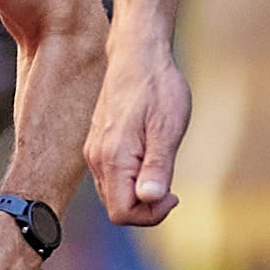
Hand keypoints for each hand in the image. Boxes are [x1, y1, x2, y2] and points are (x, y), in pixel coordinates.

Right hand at [85, 46, 191, 227]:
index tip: (174, 194)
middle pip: (117, 208)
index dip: (151, 215)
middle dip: (146, 207)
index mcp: (113, 158)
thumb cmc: (158, 87)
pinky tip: (150, 157)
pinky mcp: (99, 144)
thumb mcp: (167, 128)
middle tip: (172, 185)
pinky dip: (132, 179)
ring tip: (162, 166)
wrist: (138, 54)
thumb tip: (150, 200)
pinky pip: (112, 177)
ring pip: (114, 194)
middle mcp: (97, 159)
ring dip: (139, 193)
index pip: (122, 213)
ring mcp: (95, 151)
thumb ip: (157, 167)